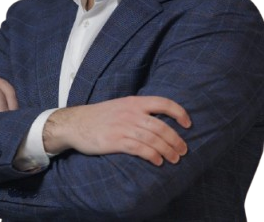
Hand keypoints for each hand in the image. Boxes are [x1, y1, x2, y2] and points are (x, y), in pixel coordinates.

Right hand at [43, 96, 190, 165]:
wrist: (76, 123)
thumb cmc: (100, 116)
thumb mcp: (121, 105)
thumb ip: (138, 110)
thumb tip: (160, 119)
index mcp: (134, 102)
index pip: (163, 102)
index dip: (179, 112)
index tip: (188, 123)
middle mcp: (131, 113)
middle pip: (161, 126)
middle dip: (176, 139)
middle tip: (183, 150)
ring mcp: (123, 127)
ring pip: (153, 139)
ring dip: (167, 150)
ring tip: (175, 158)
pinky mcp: (115, 141)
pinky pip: (140, 149)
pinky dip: (152, 156)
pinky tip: (158, 161)